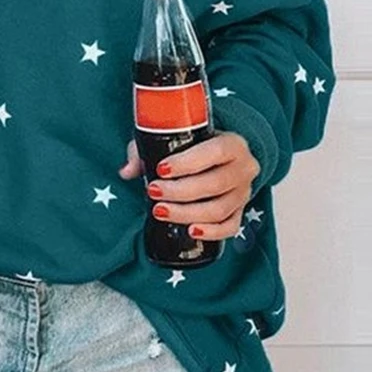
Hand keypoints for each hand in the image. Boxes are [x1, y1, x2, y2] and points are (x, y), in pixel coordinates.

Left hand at [118, 133, 259, 239]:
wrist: (218, 159)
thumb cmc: (193, 147)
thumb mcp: (170, 140)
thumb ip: (146, 151)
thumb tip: (126, 172)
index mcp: (233, 144)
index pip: (215, 152)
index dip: (188, 163)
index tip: (161, 170)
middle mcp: (244, 168)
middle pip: (215, 184)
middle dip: (180, 191)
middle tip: (153, 191)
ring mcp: (244, 193)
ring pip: (219, 209)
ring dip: (187, 213)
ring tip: (160, 211)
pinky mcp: (241, 212)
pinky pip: (230, 227)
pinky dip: (211, 232)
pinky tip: (191, 230)